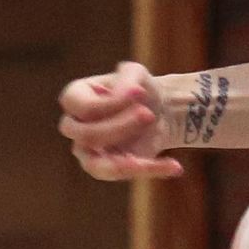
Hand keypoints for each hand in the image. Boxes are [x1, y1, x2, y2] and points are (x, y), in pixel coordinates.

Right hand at [60, 62, 179, 181]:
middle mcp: (75, 126)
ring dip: (128, 158)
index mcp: (75, 98)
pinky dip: (148, 171)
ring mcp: (87, 151)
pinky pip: (121, 176)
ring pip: (96, 165)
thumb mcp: (136, 72)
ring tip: (159, 143)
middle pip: (85, 135)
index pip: (80, 107)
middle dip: (118, 127)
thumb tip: (129, 94)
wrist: (158, 111)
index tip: (140, 93)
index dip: (110, 103)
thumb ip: (128, 78)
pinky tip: (174, 165)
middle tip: (148, 114)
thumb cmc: (139, 89)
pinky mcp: (107, 169)